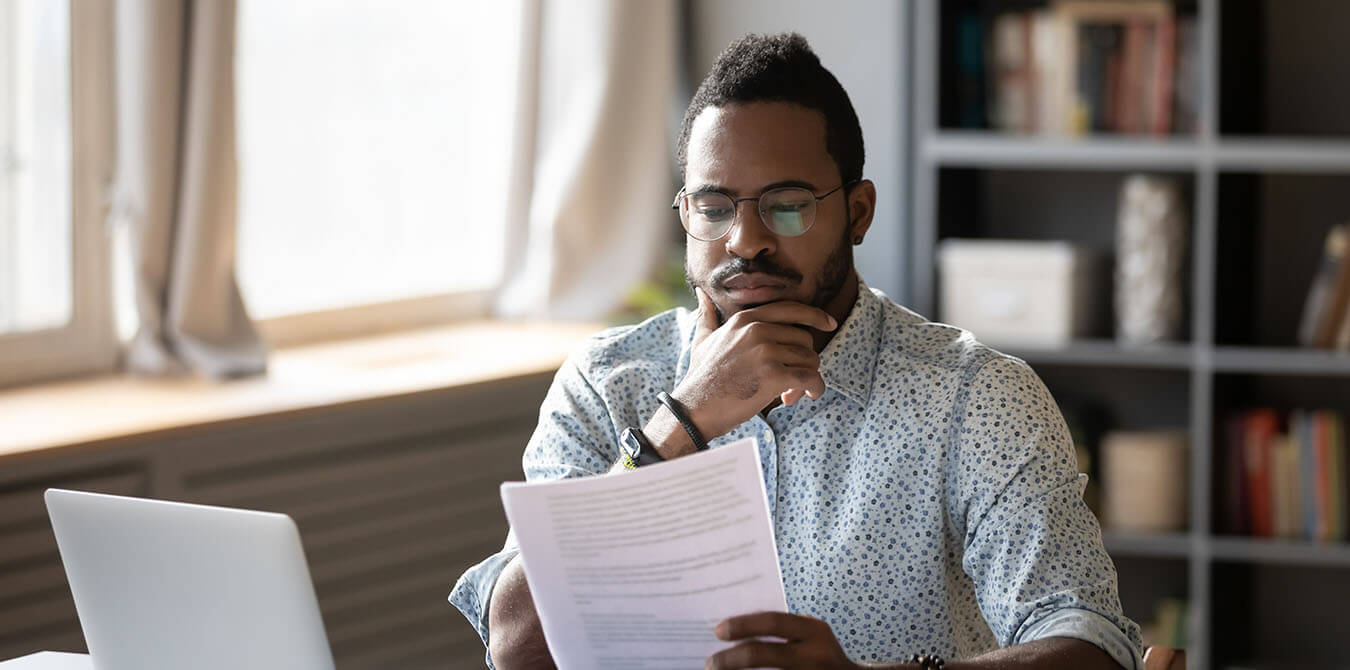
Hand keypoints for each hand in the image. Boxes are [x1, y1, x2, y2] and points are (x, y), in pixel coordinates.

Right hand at [673, 288, 835, 439]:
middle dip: (804, 359)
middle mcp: (757, 330)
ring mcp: (765, 351)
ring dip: (808, 377)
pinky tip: (807, 396)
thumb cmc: (701, 378)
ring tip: (792, 391)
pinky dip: (814, 388)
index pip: (791, 309)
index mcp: (745, 319)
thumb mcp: (703, 339)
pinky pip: (810, 378)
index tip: (829, 323)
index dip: (814, 316)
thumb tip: (701, 293)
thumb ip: (707, 315)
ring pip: (810, 359)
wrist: (694, 409)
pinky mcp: (773, 375)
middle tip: (793, 379)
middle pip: (804, 338)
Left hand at [706, 611, 859, 669]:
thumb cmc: (823, 657)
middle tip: (710, 663)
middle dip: (730, 659)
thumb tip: (736, 631)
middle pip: (761, 654)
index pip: (772, 622)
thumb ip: (785, 632)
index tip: (718, 631)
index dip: (742, 625)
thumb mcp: (811, 637)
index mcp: (814, 632)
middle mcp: (815, 655)